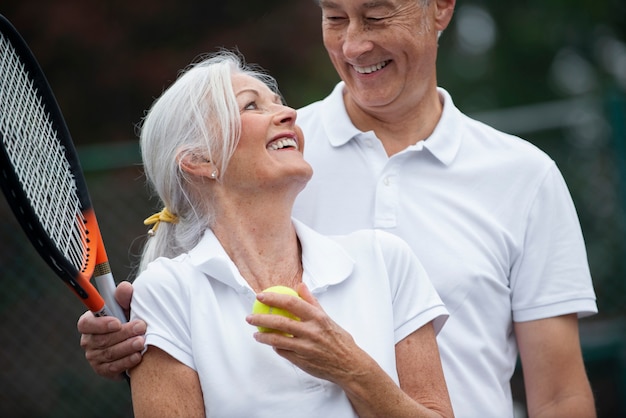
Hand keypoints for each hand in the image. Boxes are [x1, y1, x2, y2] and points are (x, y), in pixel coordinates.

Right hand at [77, 281, 145, 379]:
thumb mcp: (128, 307)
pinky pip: (113, 368)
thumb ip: (125, 297)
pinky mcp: (103, 370)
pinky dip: (127, 362)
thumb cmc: (129, 320)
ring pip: (109, 353)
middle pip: (102, 339)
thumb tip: (124, 288)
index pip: (86, 324)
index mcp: (90, 323)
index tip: (117, 322)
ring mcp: (94, 357)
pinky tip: (138, 356)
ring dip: (127, 347)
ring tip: (142, 341)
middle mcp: (88, 341)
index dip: (100, 324)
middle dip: (123, 333)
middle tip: (141, 327)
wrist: (137, 343)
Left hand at [246, 283, 366, 384]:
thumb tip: (300, 285)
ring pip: (277, 340)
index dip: (273, 298)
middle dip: (261, 318)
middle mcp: (311, 331)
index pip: (291, 302)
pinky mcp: (302, 361)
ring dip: (263, 336)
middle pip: (280, 321)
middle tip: (250, 317)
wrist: (349, 365)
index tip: (260, 296)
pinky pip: (283, 352)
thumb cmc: (339, 340)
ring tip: (256, 334)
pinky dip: (275, 347)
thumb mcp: (327, 317)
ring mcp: (305, 348)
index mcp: (317, 317)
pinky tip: (271, 344)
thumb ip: (312, 301)